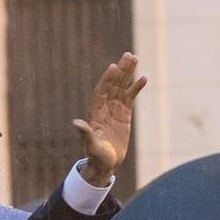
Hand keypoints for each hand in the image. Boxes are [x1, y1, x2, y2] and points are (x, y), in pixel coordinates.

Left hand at [73, 52, 147, 185]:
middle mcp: (105, 108)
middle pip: (113, 85)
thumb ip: (85, 133)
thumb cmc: (96, 156)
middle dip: (120, 70)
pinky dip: (136, 88)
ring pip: (122, 87)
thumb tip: (76, 123)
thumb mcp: (91, 145)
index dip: (107, 80)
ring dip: (128, 73)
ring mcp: (115, 110)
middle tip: (128, 55)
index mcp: (96, 113)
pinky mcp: (125, 115)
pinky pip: (130, 97)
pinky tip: (143, 78)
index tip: (113, 67)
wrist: (105, 164)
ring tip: (134, 58)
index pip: (101, 92)